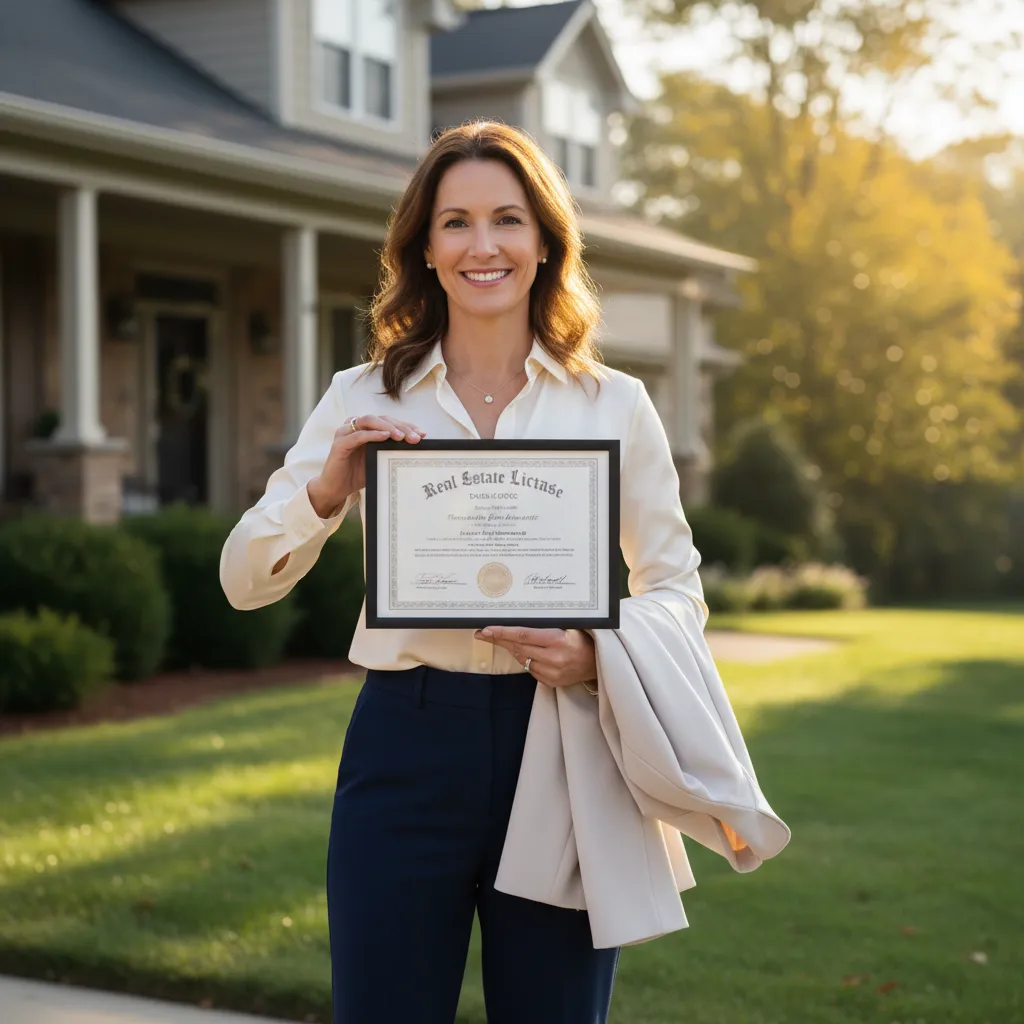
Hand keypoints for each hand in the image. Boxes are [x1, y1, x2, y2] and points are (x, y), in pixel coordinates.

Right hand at [307, 414, 425, 516]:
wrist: (336, 489)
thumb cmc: (357, 474)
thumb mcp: (378, 460)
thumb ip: (390, 451)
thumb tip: (415, 449)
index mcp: (367, 429)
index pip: (389, 421)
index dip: (406, 425)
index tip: (423, 434)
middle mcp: (355, 427)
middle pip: (381, 418)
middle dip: (400, 426)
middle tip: (415, 437)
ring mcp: (346, 433)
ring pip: (369, 421)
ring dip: (387, 427)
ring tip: (401, 436)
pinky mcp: (339, 444)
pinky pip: (357, 435)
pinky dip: (372, 434)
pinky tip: (385, 437)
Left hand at [473, 626, 597, 688]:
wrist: (597, 663)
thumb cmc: (582, 639)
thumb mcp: (568, 625)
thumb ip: (545, 625)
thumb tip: (517, 619)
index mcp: (558, 640)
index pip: (523, 635)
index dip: (502, 632)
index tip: (486, 629)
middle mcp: (554, 658)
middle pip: (518, 647)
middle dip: (499, 639)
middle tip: (483, 633)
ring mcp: (551, 672)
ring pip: (521, 658)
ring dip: (511, 648)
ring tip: (502, 639)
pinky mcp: (550, 682)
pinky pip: (529, 668)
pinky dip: (525, 658)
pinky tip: (524, 651)